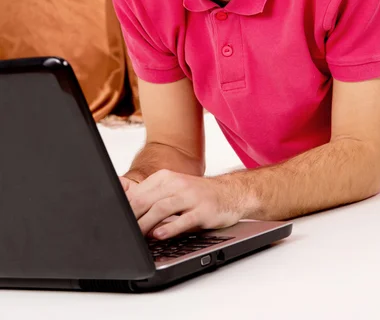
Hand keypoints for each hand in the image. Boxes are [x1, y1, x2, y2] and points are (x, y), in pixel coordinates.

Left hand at [119, 169, 248, 239]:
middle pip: (147, 200)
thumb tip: (119, 191)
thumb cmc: (196, 194)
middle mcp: (177, 184)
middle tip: (121, 231)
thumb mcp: (171, 188)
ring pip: (162, 208)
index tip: (115, 221)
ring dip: (145, 223)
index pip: (138, 193)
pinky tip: (160, 235)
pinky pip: (184, 219)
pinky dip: (170, 228)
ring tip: (135, 235)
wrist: (230, 193)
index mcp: (165, 178)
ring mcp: (191, 196)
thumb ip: (147, 193)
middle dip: (131, 216)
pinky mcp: (203, 210)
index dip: (124, 209)